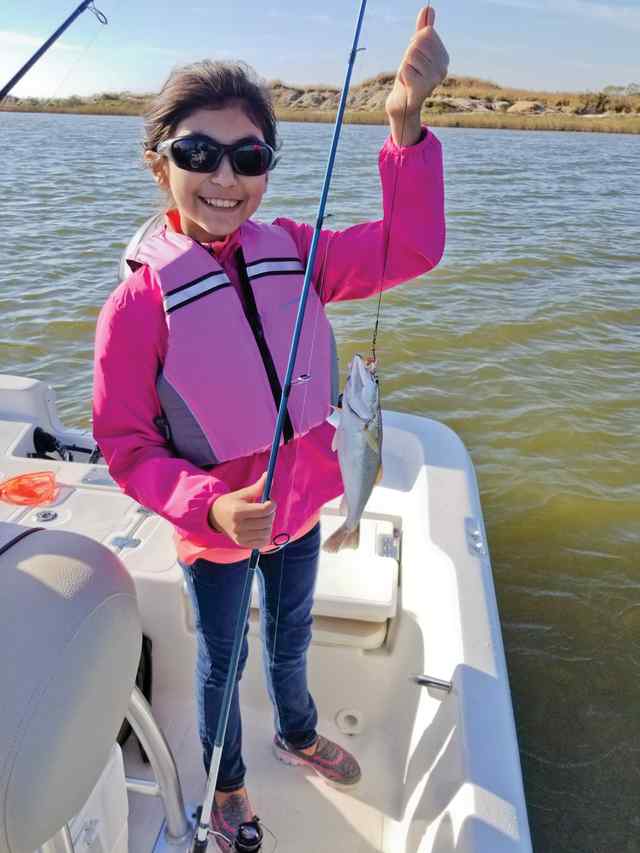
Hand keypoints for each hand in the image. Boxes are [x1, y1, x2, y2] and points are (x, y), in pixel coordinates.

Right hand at [208, 472, 276, 548]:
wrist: (215, 517)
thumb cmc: (231, 502)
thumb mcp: (243, 493)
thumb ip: (258, 487)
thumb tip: (269, 475)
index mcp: (238, 511)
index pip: (264, 510)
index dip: (272, 504)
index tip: (269, 501)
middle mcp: (238, 526)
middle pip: (267, 521)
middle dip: (271, 513)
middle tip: (266, 509)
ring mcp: (240, 537)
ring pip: (267, 532)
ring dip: (269, 524)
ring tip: (262, 518)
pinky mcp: (242, 543)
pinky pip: (262, 542)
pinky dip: (265, 535)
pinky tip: (260, 528)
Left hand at [386, 7, 449, 144]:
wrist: (403, 104)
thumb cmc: (409, 76)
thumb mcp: (415, 50)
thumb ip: (422, 30)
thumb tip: (428, 8)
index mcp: (443, 57)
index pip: (425, 33)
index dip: (414, 43)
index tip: (415, 60)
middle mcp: (443, 68)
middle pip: (417, 43)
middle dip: (408, 55)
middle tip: (411, 70)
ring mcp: (434, 79)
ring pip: (410, 56)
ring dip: (404, 67)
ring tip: (409, 78)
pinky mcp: (423, 89)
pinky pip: (406, 69)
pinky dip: (402, 76)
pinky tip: (407, 86)